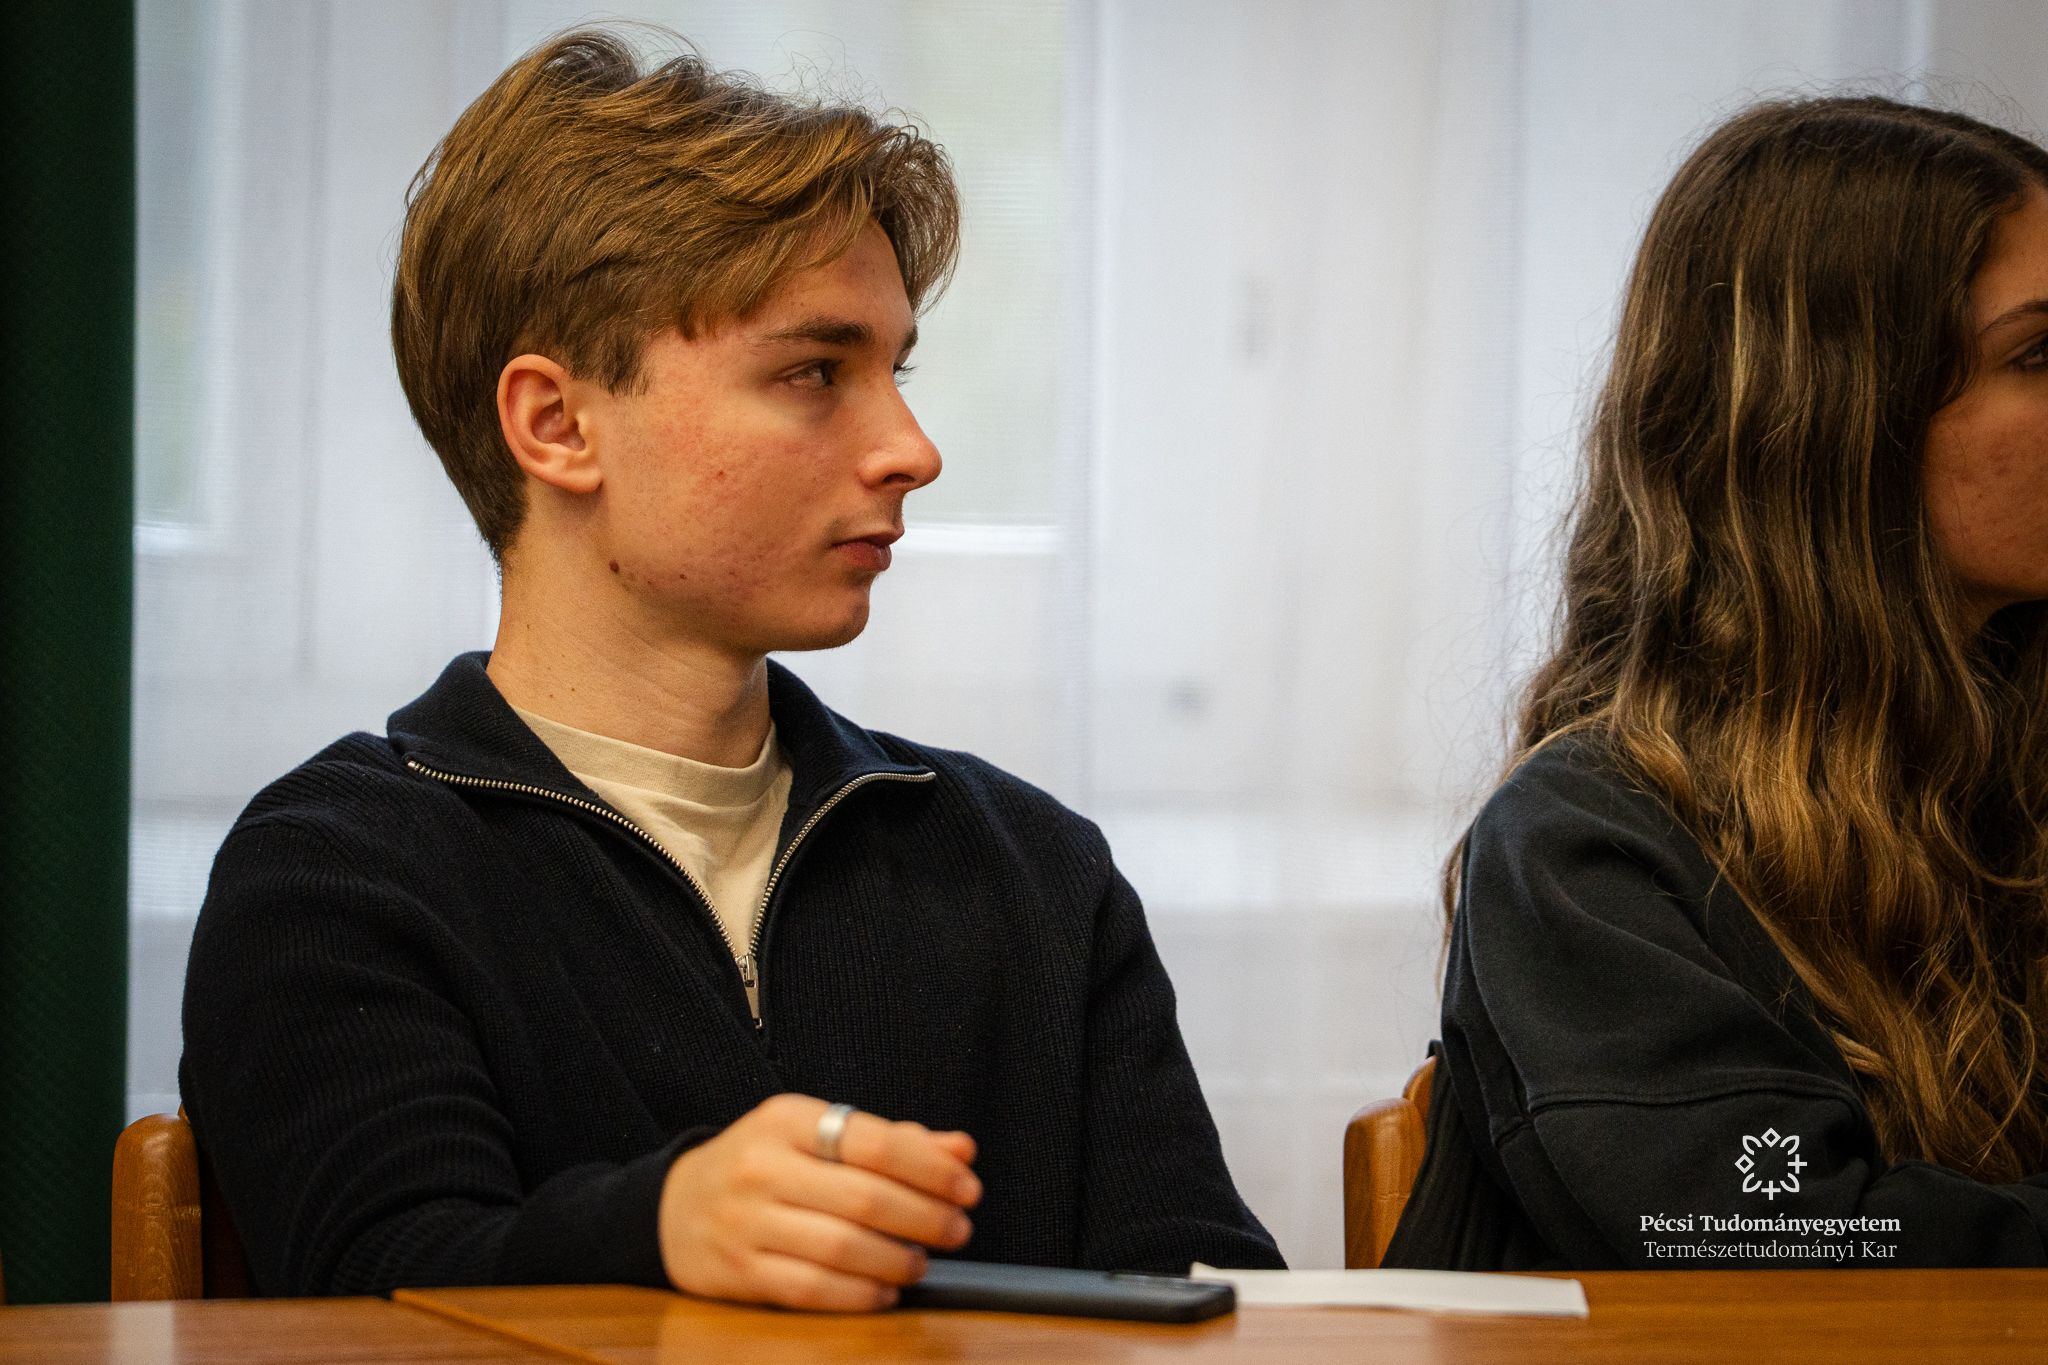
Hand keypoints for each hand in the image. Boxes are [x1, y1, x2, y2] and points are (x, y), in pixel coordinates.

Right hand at [657, 1093, 980, 1310]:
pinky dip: (859, 1294)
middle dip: (925, 1218)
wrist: (673, 1207)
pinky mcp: (738, 1272)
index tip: (967, 1187)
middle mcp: (762, 1167)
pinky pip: (812, 1288)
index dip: (930, 1169)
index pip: (874, 1141)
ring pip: (841, 1248)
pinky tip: (885, 1290)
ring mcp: (746, 1223)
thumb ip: (891, 1141)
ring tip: (921, 1262)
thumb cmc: (764, 1165)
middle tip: (958, 1230)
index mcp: (787, 1120)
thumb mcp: (815, 1135)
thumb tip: (961, 1150)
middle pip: (864, 1198)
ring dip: (897, 1260)